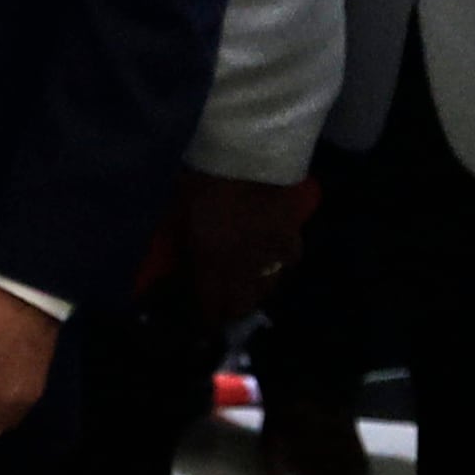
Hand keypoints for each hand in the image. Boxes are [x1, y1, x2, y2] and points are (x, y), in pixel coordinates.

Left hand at [163, 171, 316, 318]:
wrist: (252, 152)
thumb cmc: (207, 175)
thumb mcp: (182, 209)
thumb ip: (184, 241)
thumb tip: (184, 261)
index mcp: (211, 260)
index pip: (209, 304)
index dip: (205, 319)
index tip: (200, 322)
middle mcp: (242, 266)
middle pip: (241, 304)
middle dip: (230, 310)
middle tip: (223, 306)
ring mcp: (270, 253)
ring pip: (266, 289)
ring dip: (255, 292)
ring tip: (247, 288)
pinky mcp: (292, 236)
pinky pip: (288, 261)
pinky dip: (280, 265)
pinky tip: (274, 259)